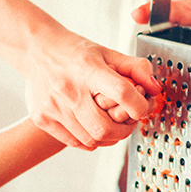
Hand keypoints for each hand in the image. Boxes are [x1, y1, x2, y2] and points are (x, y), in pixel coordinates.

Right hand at [24, 31, 161, 149]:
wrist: (35, 49)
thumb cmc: (75, 52)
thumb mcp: (107, 52)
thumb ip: (135, 68)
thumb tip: (155, 89)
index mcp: (88, 68)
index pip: (121, 93)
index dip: (139, 106)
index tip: (142, 108)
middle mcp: (68, 89)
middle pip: (104, 128)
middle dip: (124, 130)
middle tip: (128, 123)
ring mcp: (52, 106)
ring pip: (91, 140)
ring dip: (108, 137)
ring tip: (112, 125)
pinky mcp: (42, 118)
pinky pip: (75, 142)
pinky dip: (90, 140)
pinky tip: (93, 127)